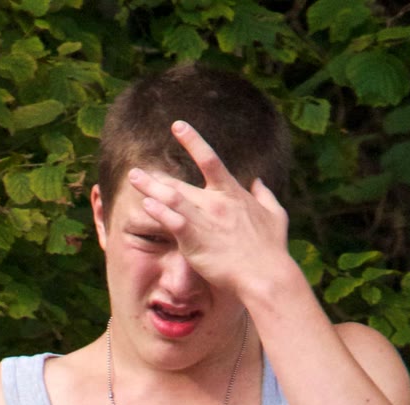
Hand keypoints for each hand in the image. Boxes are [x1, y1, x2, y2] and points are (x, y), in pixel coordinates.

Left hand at [128, 123, 297, 303]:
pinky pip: (172, 222)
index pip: (209, 159)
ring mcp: (204, 220)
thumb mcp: (276, 215)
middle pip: (180, 184)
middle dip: (157, 177)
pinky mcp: (195, 240)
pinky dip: (159, 212)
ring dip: (150, 187)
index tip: (177, 126)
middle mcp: (215, 202)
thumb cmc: (272, 248)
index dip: (192, 141)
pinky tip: (146, 205)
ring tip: (133, 178)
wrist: (266, 274)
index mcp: (232, 192)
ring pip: (171, 198)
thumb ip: (265, 195)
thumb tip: (259, 182)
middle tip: (138, 171)